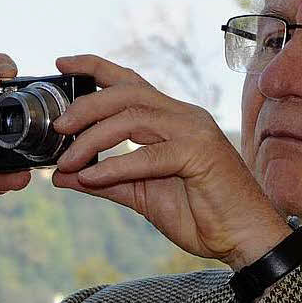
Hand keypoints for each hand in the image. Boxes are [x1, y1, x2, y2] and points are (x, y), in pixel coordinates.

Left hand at [51, 55, 289, 269]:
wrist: (244, 239)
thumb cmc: (202, 215)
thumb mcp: (142, 194)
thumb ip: (105, 181)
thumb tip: (61, 175)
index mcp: (172, 119)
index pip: (130, 82)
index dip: (95, 67)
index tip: (62, 64)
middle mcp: (184, 117)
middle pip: (126, 93)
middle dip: (85, 105)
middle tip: (57, 126)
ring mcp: (194, 132)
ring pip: (133, 117)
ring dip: (93, 137)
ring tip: (67, 159)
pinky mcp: (200, 155)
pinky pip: (149, 154)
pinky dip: (116, 166)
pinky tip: (91, 178)